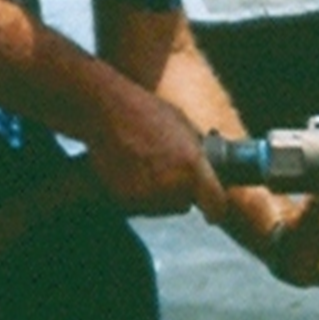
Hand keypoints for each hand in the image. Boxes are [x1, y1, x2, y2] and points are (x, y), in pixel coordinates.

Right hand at [85, 76, 229, 222]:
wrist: (102, 108)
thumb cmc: (145, 111)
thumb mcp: (184, 126)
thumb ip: (199, 154)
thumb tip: (212, 170)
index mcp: (193, 166)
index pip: (216, 205)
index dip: (215, 209)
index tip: (212, 211)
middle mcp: (173, 184)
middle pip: (184, 204)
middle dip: (178, 192)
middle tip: (164, 169)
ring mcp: (147, 194)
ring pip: (160, 206)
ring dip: (156, 194)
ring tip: (142, 164)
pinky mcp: (124, 199)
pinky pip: (137, 204)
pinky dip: (135, 193)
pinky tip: (128, 170)